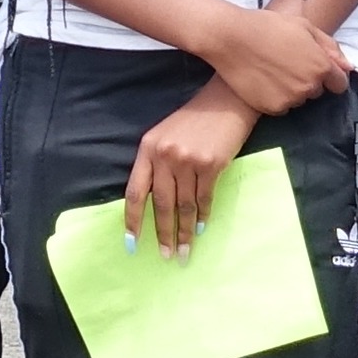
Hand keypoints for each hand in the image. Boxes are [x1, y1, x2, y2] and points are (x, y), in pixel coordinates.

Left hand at [125, 90, 254, 252]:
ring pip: (184, 205)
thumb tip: (152, 204)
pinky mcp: (211, 164)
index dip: (133, 220)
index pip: (135, 191)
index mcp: (147, 149)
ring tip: (184, 251)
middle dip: (162, 234)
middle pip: (161, 204)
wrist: (225, 102)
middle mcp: (165, 155)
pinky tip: (200, 229)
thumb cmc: (193, 122)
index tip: (132, 242)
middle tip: (165, 255)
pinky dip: (203, 216)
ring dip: (184, 232)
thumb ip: (155, 164)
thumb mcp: (164, 136)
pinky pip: (204, 198)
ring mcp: (188, 160)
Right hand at [196, 3, 351, 118]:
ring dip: (291, 90)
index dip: (330, 76)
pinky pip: (281, 107)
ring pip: (298, 100)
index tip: (316, 69)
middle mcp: (309, 86)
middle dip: (307, 80)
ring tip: (272, 70)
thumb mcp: (304, 26)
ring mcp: (290, 99)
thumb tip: (348, 67)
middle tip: (286, 62)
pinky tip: (263, 81)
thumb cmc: (267, 26)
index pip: (340, 84)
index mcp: (321, 66)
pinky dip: (275, 97)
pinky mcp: (272, 108)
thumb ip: (329, 47)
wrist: (231, 38)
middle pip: (317, 91)